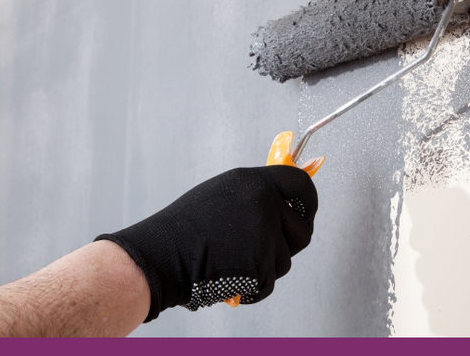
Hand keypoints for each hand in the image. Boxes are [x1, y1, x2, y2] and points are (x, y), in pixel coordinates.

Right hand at [95, 165, 317, 321]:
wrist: (160, 254)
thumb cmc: (185, 227)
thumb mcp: (224, 193)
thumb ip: (257, 194)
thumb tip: (286, 200)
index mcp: (254, 182)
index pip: (302, 184)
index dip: (309, 201)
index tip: (306, 212)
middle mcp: (264, 204)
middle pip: (303, 230)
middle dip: (290, 243)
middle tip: (268, 247)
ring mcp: (264, 235)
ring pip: (285, 261)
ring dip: (265, 267)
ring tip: (233, 259)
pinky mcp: (259, 265)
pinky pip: (269, 282)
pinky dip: (253, 287)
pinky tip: (230, 275)